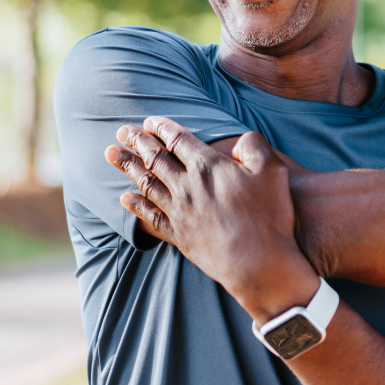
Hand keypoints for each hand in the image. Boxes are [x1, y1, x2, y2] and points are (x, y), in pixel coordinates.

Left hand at [105, 117, 318, 322]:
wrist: (258, 263)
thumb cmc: (269, 215)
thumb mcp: (272, 170)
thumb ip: (254, 146)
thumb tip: (241, 140)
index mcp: (207, 166)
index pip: (177, 140)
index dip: (162, 127)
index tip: (150, 120)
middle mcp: (187, 187)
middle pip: (155, 158)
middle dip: (137, 141)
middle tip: (122, 130)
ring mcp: (179, 212)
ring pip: (146, 184)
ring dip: (127, 167)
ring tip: (111, 154)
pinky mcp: (179, 236)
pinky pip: (150, 217)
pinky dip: (135, 206)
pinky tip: (125, 198)